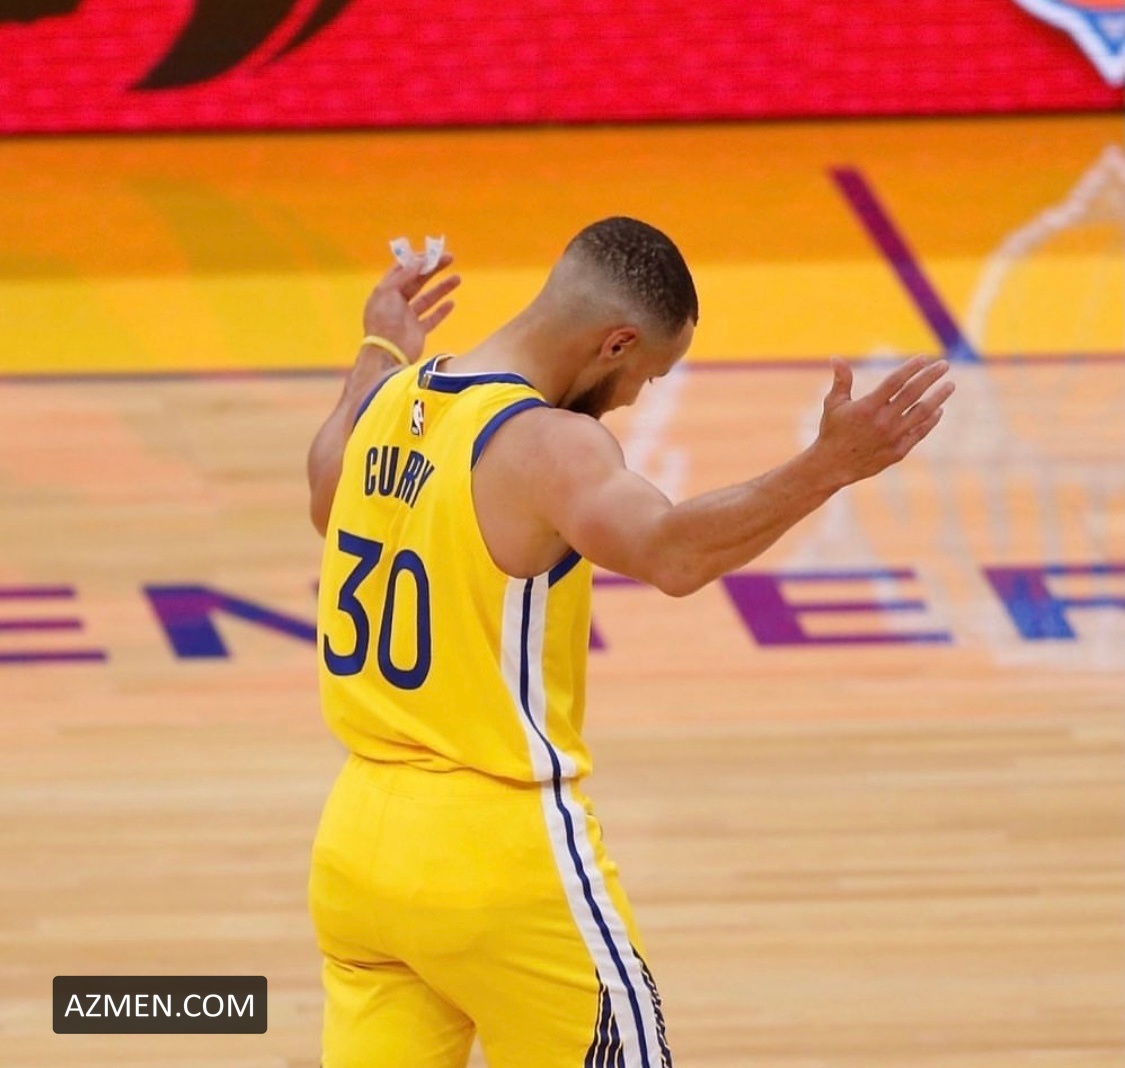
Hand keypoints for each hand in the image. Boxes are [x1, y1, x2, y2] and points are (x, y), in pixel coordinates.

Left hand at [361, 253, 460, 363]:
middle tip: (449, 258)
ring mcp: (408, 318)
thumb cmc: (385, 320)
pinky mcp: (418, 331)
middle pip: (417, 282)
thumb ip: (404, 275)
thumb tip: (418, 261)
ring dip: (442, 288)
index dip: (415, 261)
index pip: (401, 271)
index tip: (431, 253)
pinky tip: (452, 302)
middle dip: (432, 270)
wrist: (389, 353)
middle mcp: (397, 302)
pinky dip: (441, 311)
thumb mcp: (388, 292)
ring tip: (458, 278)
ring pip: (427, 299)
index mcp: (386, 291)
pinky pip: (432, 318)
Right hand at [815, 356, 954, 485]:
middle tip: (944, 365)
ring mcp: (892, 437)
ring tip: (950, 385)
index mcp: (867, 407)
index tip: (924, 357)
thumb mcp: (833, 404)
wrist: (832, 466)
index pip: (895, 382)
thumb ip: (841, 380)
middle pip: (913, 394)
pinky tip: (938, 410)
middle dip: (930, 377)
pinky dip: (930, 421)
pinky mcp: (898, 451)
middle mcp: (882, 421)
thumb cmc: (832, 431)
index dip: (911, 368)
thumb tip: (835, 356)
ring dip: (938, 397)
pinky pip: (919, 433)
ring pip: (922, 413)